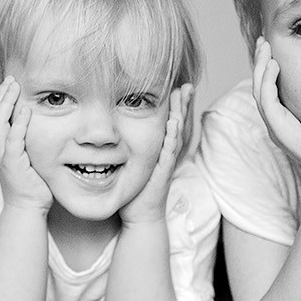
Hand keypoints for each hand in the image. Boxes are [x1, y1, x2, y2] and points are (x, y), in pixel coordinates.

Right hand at [0, 77, 51, 211]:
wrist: (27, 208)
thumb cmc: (30, 182)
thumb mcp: (25, 155)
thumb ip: (25, 138)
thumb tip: (36, 120)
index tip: (7, 85)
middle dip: (0, 95)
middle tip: (11, 79)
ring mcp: (3, 157)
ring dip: (5, 103)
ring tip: (15, 87)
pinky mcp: (13, 164)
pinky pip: (13, 140)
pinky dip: (18, 124)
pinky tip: (26, 110)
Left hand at [119, 83, 192, 225]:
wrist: (139, 216)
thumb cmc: (133, 190)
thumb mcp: (131, 163)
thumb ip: (127, 147)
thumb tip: (112, 132)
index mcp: (161, 150)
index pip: (171, 124)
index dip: (176, 107)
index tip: (177, 86)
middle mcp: (167, 154)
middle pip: (179, 125)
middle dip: (184, 105)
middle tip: (187, 85)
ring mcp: (166, 163)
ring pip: (177, 134)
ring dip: (181, 114)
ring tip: (185, 95)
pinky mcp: (162, 173)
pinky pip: (169, 152)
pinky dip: (172, 137)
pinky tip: (173, 122)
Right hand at [252, 37, 300, 187]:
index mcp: (288, 119)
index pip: (271, 88)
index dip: (269, 66)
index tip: (274, 46)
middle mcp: (278, 123)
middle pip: (260, 86)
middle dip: (260, 61)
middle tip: (263, 40)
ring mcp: (277, 127)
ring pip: (259, 91)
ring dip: (260, 67)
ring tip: (264, 47)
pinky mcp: (281, 130)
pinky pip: (267, 101)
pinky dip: (267, 81)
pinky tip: (273, 65)